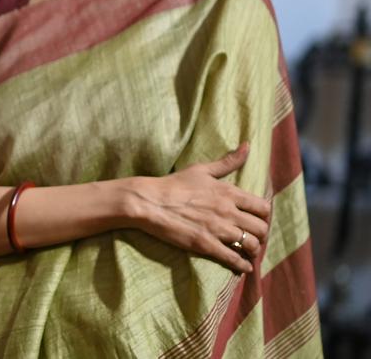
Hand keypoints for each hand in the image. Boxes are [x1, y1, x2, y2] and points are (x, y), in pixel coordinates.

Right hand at [128, 143, 270, 272]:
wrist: (149, 201)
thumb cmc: (174, 184)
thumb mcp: (201, 169)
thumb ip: (228, 161)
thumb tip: (248, 146)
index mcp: (228, 192)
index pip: (262, 207)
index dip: (263, 216)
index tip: (257, 220)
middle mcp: (228, 211)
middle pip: (260, 228)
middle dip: (260, 235)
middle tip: (254, 238)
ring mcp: (218, 229)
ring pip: (251, 245)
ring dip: (253, 251)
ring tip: (248, 252)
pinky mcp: (206, 244)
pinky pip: (233, 259)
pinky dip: (242, 266)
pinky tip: (242, 267)